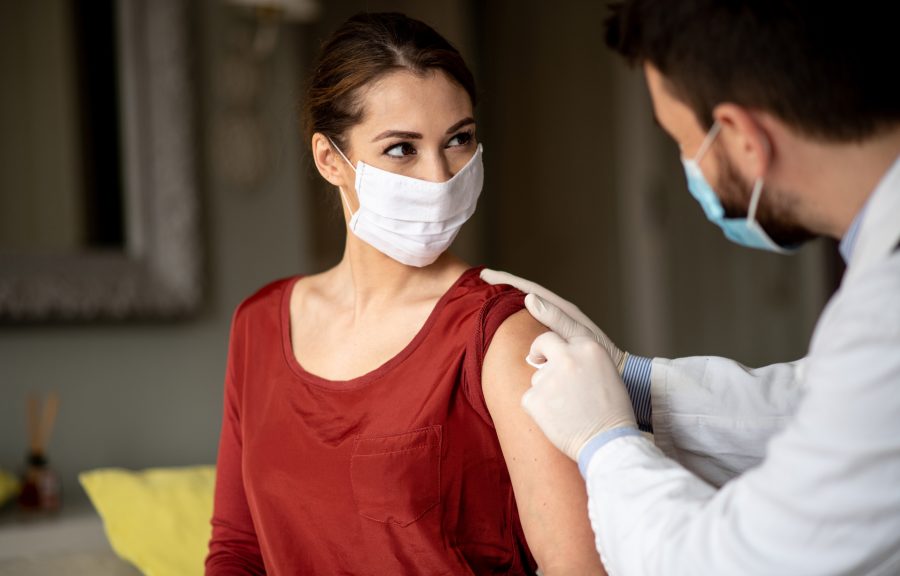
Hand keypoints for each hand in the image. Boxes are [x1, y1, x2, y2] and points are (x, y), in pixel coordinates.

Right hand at [480, 268, 627, 372]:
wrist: (618, 371)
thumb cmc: (599, 356)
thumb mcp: (577, 335)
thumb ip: (555, 317)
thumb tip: (528, 298)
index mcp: (561, 309)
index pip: (527, 288)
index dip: (505, 280)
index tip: (484, 275)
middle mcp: (558, 313)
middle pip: (524, 293)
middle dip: (503, 286)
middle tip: (480, 281)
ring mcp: (557, 324)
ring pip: (527, 307)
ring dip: (507, 300)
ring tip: (488, 296)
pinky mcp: (556, 337)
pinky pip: (530, 322)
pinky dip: (516, 317)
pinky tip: (506, 321)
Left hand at [522, 332, 636, 460]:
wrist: (608, 443)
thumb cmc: (612, 412)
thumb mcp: (606, 372)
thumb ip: (582, 358)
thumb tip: (558, 354)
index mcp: (588, 347)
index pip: (561, 334)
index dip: (554, 345)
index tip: (548, 351)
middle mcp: (567, 357)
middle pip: (541, 342)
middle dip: (538, 351)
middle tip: (537, 360)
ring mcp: (548, 377)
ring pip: (537, 377)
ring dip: (545, 389)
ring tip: (567, 410)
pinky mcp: (533, 398)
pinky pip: (529, 398)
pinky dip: (538, 409)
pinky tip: (557, 420)